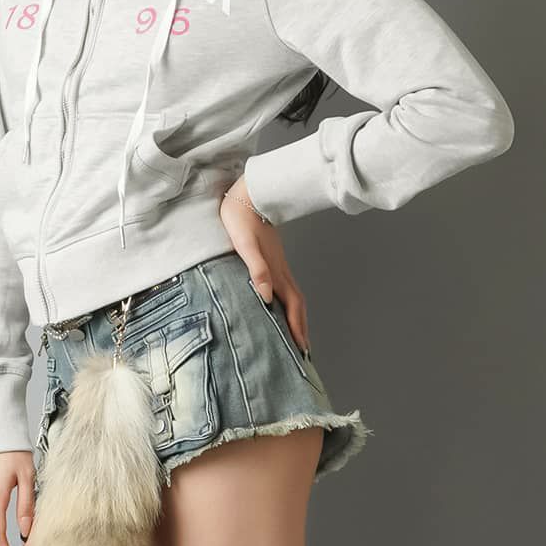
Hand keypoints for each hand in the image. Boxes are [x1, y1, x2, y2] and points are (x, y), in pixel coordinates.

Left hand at [219, 175, 310, 357]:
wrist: (249, 194)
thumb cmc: (241, 219)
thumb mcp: (245, 246)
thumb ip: (257, 271)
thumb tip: (267, 298)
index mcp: (276, 272)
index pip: (292, 307)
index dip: (297, 329)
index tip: (302, 350)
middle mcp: (281, 272)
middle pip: (297, 306)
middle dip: (301, 329)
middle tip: (303, 351)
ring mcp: (279, 266)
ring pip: (294, 297)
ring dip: (297, 317)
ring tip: (296, 335)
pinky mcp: (274, 260)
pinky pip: (287, 288)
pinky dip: (289, 304)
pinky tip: (281, 308)